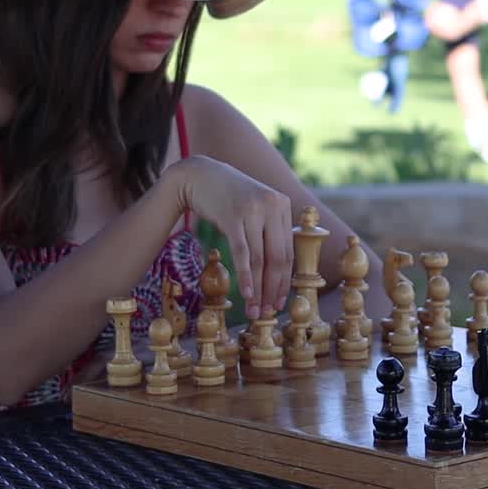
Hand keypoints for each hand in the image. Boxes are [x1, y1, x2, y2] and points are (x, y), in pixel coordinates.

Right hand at [171, 156, 292, 319]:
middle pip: (277, 258)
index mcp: (282, 205)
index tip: (279, 302)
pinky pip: (243, 253)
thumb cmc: (227, 198)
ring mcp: (253, 210)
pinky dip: (245, 276)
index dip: (284, 281)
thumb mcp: (255, 208)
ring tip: (254, 310)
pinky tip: (246, 293)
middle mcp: (272, 206)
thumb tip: (277, 273)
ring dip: (258, 289)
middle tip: (267, 312)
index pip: (288, 252)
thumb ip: (269, 231)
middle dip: (272, 289)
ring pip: (260, 259)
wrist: (199, 176)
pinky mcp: (234, 216)